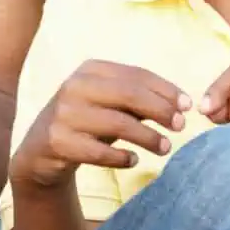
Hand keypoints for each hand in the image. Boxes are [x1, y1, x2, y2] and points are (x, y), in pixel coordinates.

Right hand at [9, 59, 189, 189]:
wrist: (41, 150)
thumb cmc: (87, 122)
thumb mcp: (109, 104)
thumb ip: (139, 100)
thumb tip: (181, 105)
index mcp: (90, 69)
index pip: (136, 74)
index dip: (165, 89)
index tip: (188, 105)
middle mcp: (75, 86)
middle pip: (129, 94)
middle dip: (160, 110)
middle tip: (180, 126)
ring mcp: (64, 113)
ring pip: (118, 123)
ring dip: (148, 137)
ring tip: (165, 147)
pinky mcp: (58, 141)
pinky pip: (99, 151)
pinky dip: (122, 157)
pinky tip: (133, 160)